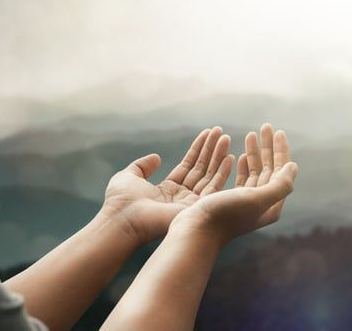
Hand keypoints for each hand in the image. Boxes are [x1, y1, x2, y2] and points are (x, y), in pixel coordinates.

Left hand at [102, 127, 234, 244]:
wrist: (123, 219)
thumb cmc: (121, 201)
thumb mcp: (129, 176)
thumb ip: (143, 166)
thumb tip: (156, 157)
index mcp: (168, 189)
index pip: (188, 166)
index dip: (198, 150)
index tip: (208, 134)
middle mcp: (182, 196)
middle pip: (201, 169)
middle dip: (211, 150)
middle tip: (221, 133)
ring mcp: (191, 203)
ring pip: (210, 175)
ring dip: (219, 156)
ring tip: (227, 138)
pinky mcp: (196, 208)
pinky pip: (214, 187)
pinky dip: (223, 172)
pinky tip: (229, 157)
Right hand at [169, 124, 298, 243]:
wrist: (196, 231)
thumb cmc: (226, 214)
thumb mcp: (257, 198)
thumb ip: (280, 185)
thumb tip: (293, 166)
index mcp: (272, 205)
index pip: (282, 172)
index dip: (281, 151)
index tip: (278, 132)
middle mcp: (262, 204)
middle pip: (270, 169)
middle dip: (268, 147)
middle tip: (265, 126)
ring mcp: (246, 203)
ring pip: (255, 172)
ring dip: (254, 153)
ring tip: (252, 135)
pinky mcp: (231, 201)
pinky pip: (243, 179)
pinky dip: (243, 165)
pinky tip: (240, 156)